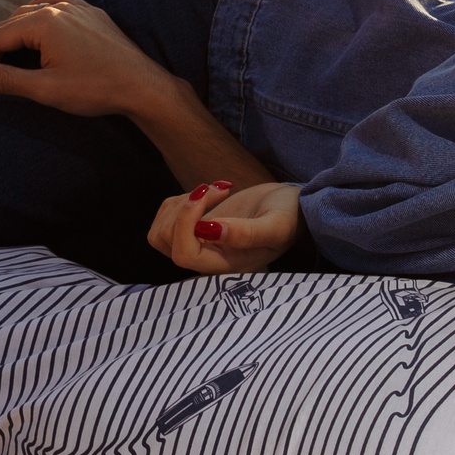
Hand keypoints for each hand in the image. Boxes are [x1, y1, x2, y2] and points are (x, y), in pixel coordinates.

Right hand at [0, 0, 179, 118]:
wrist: (143, 86)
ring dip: (10, 36)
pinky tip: (31, 31)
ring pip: (29, 15)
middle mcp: (58, 5)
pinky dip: (34, 20)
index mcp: (44, 20)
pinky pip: (53, 8)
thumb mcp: (45, 88)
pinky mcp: (90, 13)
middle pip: (9, 26)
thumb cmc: (96, 89)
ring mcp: (76, 6)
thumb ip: (5, 80)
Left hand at [148, 180, 301, 274]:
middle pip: (166, 241)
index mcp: (226, 265)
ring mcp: (199, 246)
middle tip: (219, 189)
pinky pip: (167, 217)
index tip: (205, 195)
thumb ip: (247, 233)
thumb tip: (210, 230)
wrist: (293, 208)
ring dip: (181, 203)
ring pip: (161, 231)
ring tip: (215, 191)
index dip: (184, 224)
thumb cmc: (290, 218)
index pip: (184, 254)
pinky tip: (212, 193)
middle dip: (185, 208)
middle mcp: (208, 260)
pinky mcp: (194, 229)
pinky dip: (182, 198)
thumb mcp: (276, 225)